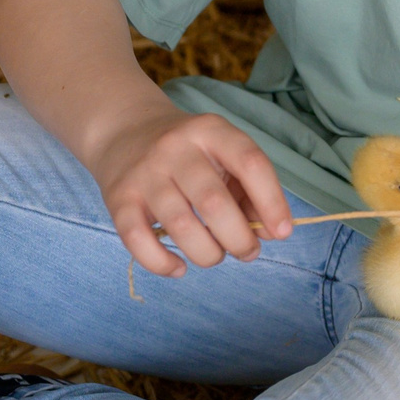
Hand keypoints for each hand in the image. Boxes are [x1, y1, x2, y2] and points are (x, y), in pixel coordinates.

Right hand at [82, 103, 290, 276]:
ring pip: (181, 226)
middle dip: (239, 239)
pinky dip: (162, 264)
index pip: (251, 163)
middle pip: (214, 202)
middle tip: (247, 251)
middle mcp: (175, 148)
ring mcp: (144, 173)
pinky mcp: (117, 199)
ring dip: (208, 254)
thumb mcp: (223, 156)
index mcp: (211, 131)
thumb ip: (250, 191)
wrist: (124, 131)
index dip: (272, 202)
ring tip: (216, 256)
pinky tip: (179, 268)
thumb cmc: (189, 153)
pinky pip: (138, 241)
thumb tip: (271, 232)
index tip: (282, 232)